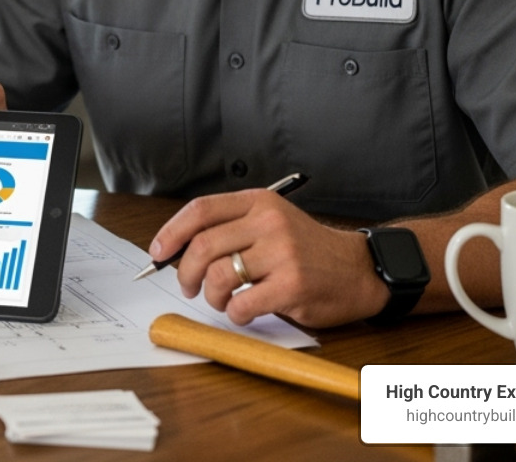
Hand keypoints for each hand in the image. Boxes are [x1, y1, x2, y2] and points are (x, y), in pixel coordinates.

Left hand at [148, 190, 388, 327]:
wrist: (358, 269)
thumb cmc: (307, 250)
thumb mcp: (271, 223)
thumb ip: (231, 229)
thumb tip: (176, 251)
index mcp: (258, 203)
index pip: (200, 210)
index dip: (171, 232)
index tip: (157, 252)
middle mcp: (269, 223)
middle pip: (203, 246)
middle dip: (184, 272)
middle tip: (187, 286)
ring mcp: (282, 254)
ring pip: (218, 275)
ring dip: (210, 296)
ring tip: (221, 300)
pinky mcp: (292, 285)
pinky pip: (242, 304)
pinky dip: (234, 314)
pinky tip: (243, 312)